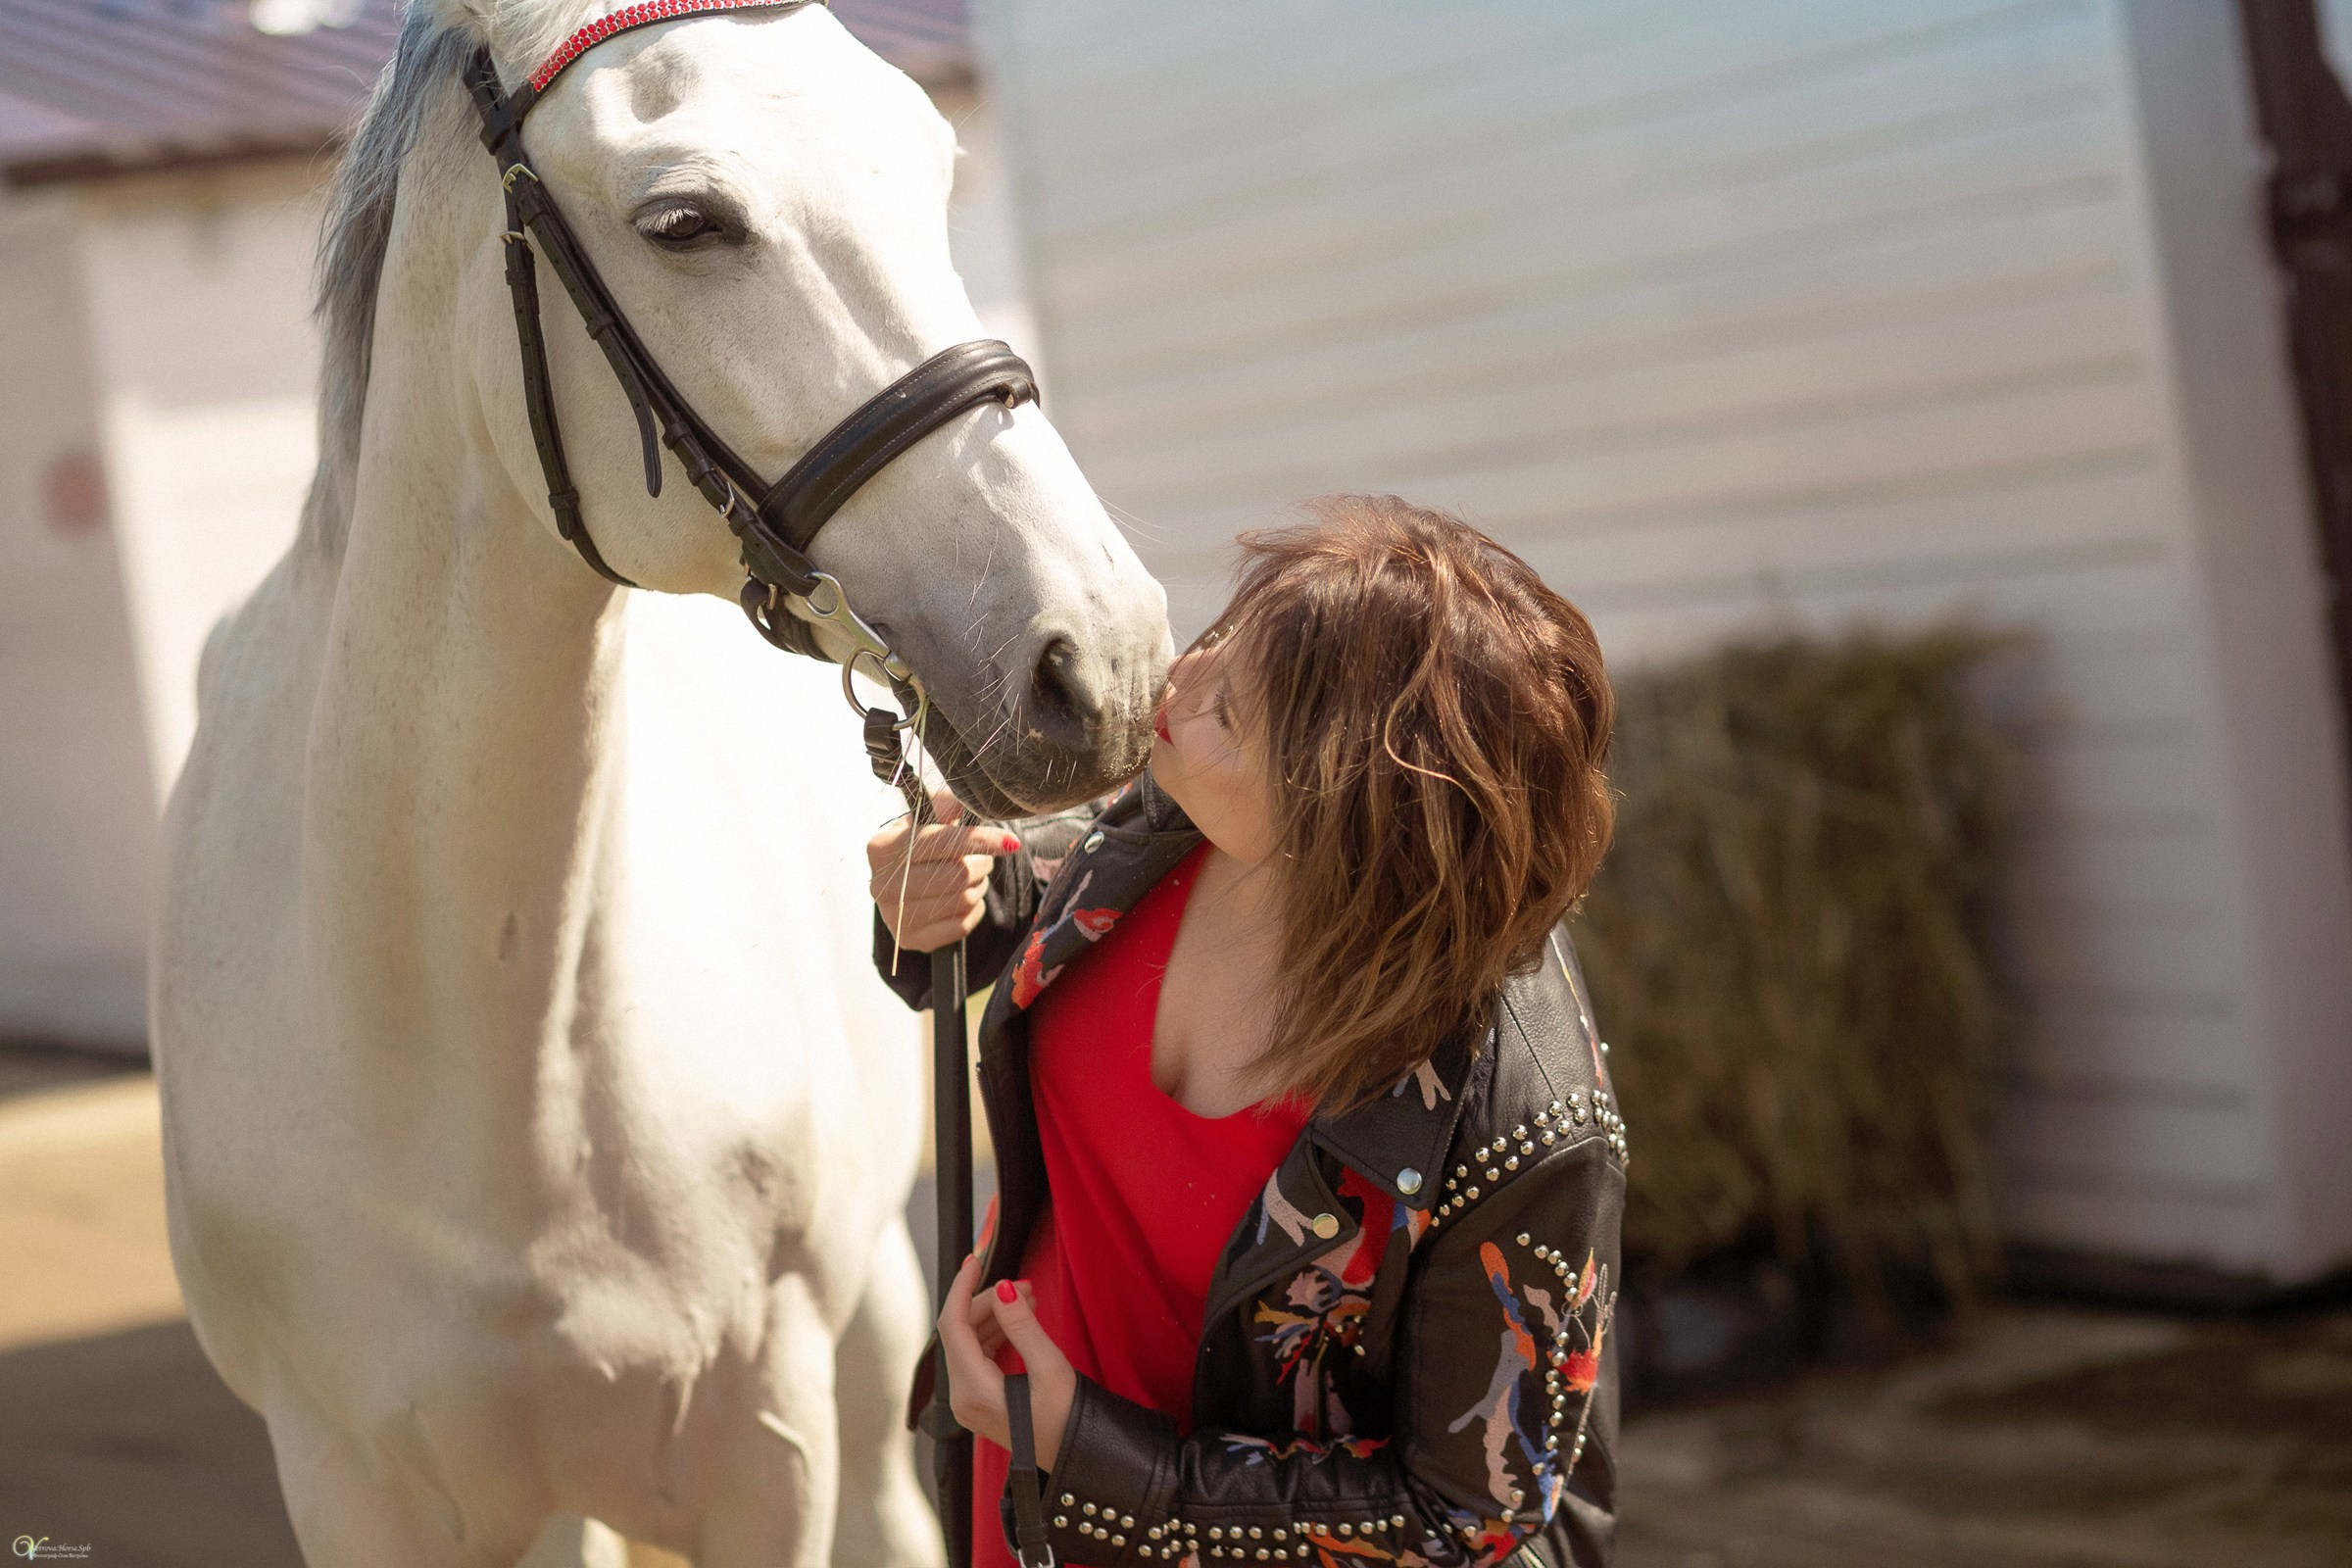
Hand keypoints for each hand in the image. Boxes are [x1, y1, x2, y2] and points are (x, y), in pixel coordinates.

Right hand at [868, 789, 1020, 951]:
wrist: (907, 883)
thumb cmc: (922, 844)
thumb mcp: (928, 817)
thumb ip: (945, 803)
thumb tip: (965, 799)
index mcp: (881, 847)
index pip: (940, 841)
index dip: (980, 839)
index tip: (1010, 841)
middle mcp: (880, 885)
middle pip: (957, 874)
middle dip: (982, 864)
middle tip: (983, 860)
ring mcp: (893, 916)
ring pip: (962, 900)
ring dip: (978, 887)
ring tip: (972, 877)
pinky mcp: (910, 940)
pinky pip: (961, 926)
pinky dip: (973, 910)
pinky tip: (962, 900)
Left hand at [938, 1253, 1074, 1468]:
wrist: (1076, 1458)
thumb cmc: (1068, 1421)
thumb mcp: (1050, 1368)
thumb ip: (1022, 1326)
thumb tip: (1002, 1288)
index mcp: (974, 1391)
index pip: (952, 1325)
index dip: (962, 1288)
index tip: (976, 1260)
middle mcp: (962, 1398)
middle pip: (961, 1331)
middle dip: (989, 1301)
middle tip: (1025, 1285)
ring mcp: (968, 1402)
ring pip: (969, 1342)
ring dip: (995, 1315)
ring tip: (1028, 1299)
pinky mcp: (979, 1401)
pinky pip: (977, 1356)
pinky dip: (996, 1333)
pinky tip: (1019, 1320)